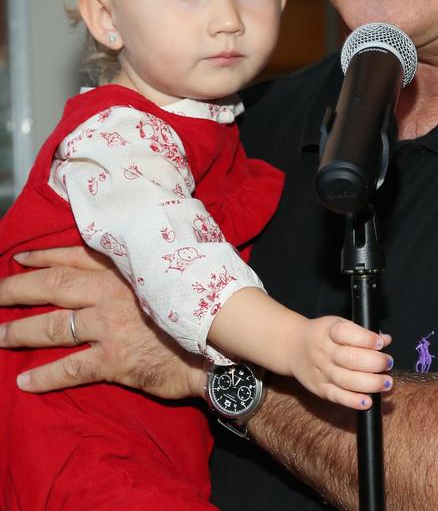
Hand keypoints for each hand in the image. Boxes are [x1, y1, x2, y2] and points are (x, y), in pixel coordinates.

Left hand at [0, 246, 205, 398]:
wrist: (220, 346)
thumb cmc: (202, 303)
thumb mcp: (175, 270)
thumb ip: (150, 264)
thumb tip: (141, 254)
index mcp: (126, 268)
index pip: (74, 256)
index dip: (44, 257)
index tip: (20, 259)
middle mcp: (111, 293)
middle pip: (53, 287)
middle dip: (18, 289)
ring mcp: (109, 326)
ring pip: (54, 326)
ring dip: (21, 331)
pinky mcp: (113, 361)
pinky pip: (69, 369)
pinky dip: (44, 376)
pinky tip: (24, 382)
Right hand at [292, 316, 392, 409]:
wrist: (293, 346)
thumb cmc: (323, 334)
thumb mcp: (339, 324)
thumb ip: (362, 332)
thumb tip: (385, 339)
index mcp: (330, 331)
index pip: (347, 334)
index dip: (367, 339)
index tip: (381, 343)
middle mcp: (325, 351)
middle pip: (351, 359)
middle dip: (375, 363)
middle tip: (388, 363)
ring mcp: (322, 371)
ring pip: (347, 380)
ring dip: (371, 383)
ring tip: (387, 383)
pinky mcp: (320, 388)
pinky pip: (338, 397)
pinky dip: (353, 401)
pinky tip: (368, 401)